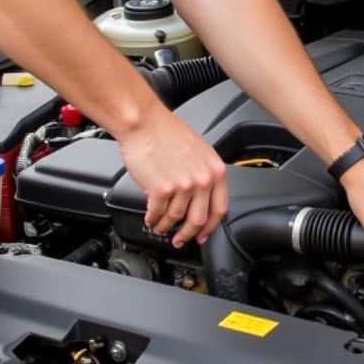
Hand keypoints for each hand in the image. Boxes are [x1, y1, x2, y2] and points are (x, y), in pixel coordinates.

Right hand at [116, 107, 227, 247]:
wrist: (143, 123)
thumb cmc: (165, 131)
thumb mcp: (198, 150)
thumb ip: (201, 174)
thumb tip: (196, 197)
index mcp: (214, 170)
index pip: (219, 208)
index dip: (211, 227)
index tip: (204, 234)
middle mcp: (202, 180)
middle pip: (198, 219)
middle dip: (188, 234)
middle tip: (181, 240)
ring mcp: (182, 186)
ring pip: (176, 218)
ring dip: (166, 227)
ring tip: (160, 227)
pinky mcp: (161, 190)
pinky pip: (158, 213)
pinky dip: (153, 219)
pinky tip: (151, 219)